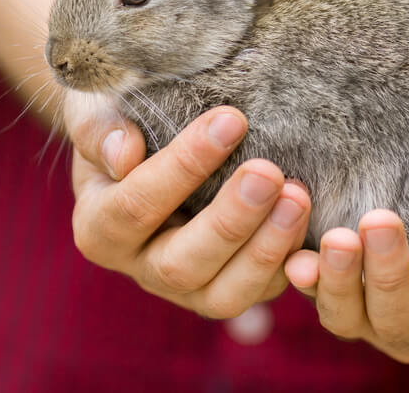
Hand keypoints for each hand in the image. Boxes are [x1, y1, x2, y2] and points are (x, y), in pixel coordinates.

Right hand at [66, 96, 311, 318]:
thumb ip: (99, 129)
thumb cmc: (123, 120)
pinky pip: (262, 292)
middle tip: (269, 172)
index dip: (184, 166)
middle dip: (230, 220)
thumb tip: (124, 152)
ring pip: (225, 294)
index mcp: (100, 230)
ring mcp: (189, 288)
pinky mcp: (231, 288)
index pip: (137, 205)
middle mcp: (142, 269)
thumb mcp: (96, 113)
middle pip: (181, 263)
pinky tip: (312, 221)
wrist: (149, 140)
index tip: (231, 119)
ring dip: (266, 248)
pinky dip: (290, 263)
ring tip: (298, 197)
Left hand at [284, 207, 408, 362]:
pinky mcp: (333, 304)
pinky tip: (297, 256)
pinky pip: (312, 298)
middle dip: (388, 269)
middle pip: (402, 317)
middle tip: (379, 220)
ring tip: (336, 238)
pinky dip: (304, 275)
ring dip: (338, 277)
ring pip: (347, 317)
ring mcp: (369, 324)